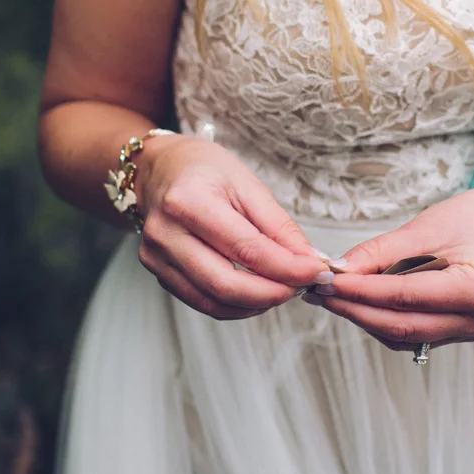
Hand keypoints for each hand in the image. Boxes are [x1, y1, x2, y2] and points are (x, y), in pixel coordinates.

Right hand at [135, 135, 328, 319]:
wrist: (159, 168)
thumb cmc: (204, 169)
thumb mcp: (247, 184)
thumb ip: (278, 225)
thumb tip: (309, 260)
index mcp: (188, 201)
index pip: (247, 250)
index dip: (288, 268)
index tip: (317, 271)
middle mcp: (166, 233)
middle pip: (226, 284)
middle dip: (273, 293)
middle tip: (303, 285)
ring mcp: (156, 257)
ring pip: (213, 301)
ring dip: (256, 304)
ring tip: (283, 288)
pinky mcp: (157, 272)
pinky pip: (201, 301)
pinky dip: (235, 305)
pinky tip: (256, 293)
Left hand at [306, 184, 473, 350]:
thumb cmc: (469, 220)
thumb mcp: (423, 227)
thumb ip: (379, 254)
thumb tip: (337, 272)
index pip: (404, 296)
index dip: (360, 290)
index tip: (326, 280)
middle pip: (401, 324)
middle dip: (354, 308)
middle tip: (317, 291)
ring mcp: (469, 332)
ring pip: (401, 334)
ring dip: (362, 317)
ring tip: (330, 295)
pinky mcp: (455, 333)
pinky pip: (409, 334)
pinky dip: (379, 319)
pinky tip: (357, 301)